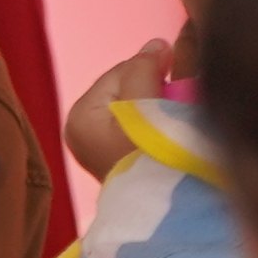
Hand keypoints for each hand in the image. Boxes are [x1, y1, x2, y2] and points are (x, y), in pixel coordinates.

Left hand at [66, 37, 173, 182]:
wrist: (162, 213)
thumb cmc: (150, 155)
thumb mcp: (144, 102)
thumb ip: (145, 68)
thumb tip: (156, 44)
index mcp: (80, 116)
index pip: (119, 71)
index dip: (150, 67)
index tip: (175, 72)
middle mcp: (84, 132)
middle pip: (128, 90)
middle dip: (153, 89)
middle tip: (176, 102)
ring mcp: (102, 151)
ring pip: (138, 108)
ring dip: (159, 107)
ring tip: (176, 119)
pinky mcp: (122, 163)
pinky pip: (143, 128)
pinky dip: (159, 125)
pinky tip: (173, 134)